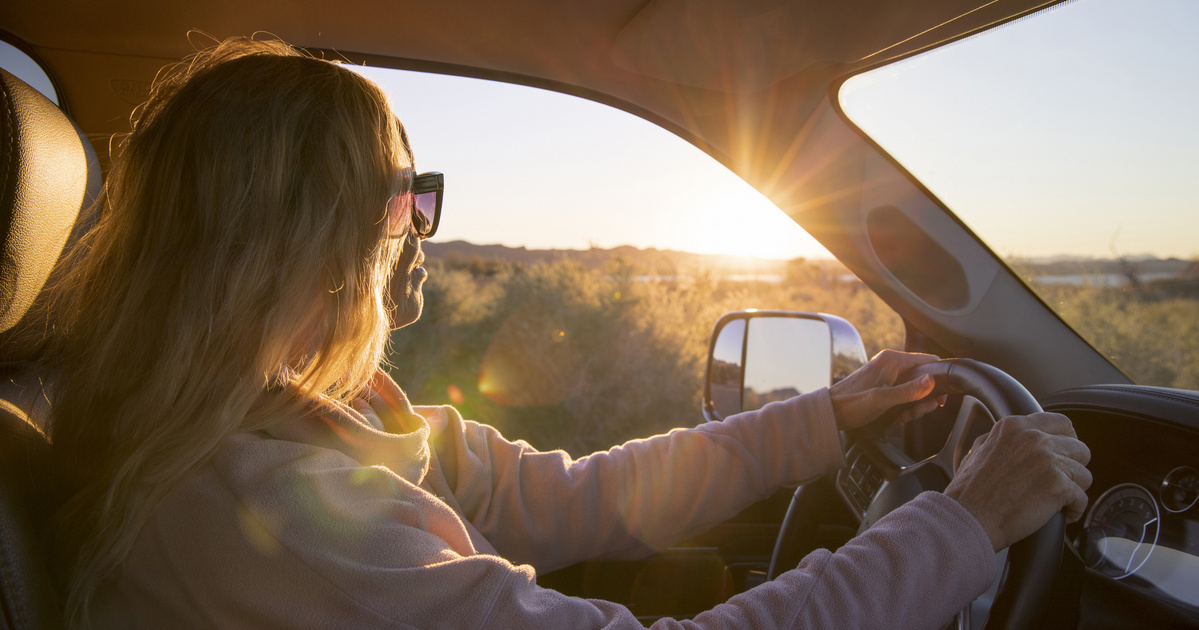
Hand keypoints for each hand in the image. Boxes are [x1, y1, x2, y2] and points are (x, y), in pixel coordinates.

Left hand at [829, 349, 942, 429]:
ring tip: (901, 417)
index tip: (940, 399)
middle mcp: (891, 364)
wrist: (830, 413)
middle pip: (923, 379)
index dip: (938, 380)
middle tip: (912, 413)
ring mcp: (887, 375)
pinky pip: (903, 395)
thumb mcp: (882, 400)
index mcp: (892, 360)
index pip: (928, 361)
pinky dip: (903, 408)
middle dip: (922, 400)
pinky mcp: (884, 386)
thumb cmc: (850, 404)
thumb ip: (908, 391)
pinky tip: (896, 418)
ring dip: (912, 407)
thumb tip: (931, 381)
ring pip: (914, 390)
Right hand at [945, 412, 1091, 551]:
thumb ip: (1002, 439)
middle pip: (1079, 448)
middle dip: (1073, 467)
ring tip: (1058, 501)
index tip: (1065, 454)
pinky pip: (1082, 499)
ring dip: (1074, 490)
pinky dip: (1074, 510)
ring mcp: (1048, 461)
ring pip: (1084, 474)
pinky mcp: (1058, 486)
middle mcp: (1034, 439)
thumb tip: (1017, 439)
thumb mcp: (979, 450)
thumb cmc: (970, 491)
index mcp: (1015, 427)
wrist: (968, 517)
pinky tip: (1061, 514)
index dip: (1067, 440)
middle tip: (1060, 482)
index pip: (1061, 423)